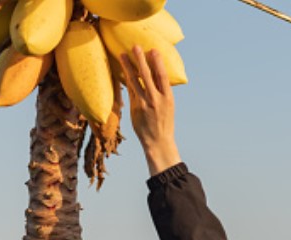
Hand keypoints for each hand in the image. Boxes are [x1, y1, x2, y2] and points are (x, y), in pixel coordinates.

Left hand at [120, 45, 180, 175]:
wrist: (158, 142)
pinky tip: (122, 71)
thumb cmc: (164, 122)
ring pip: (134, 81)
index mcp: (168, 98)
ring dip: (128, 67)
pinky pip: (129, 90)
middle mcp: (156, 99)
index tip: (153, 50)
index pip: (162, 76)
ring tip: (122, 55)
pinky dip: (126, 79)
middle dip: (140, 60)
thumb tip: (155, 77)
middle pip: (147, 75)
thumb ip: (162, 92)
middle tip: (135, 46)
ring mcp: (144, 104)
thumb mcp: (169, 106)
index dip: (158, 62)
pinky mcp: (135, 108)